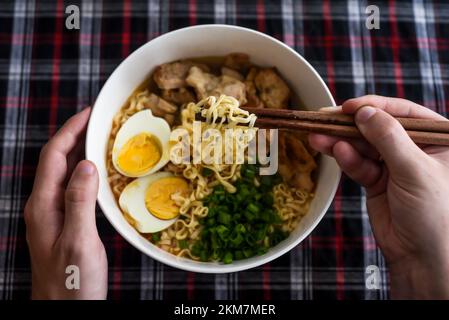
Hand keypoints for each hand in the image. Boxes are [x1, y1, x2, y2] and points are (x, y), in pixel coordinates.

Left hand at [24, 108, 107, 299]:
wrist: (64, 310)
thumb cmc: (72, 282)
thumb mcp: (79, 242)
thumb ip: (79, 202)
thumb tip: (86, 164)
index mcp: (43, 206)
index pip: (54, 157)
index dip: (70, 131)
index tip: (90, 113)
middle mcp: (43, 205)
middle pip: (56, 160)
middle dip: (76, 135)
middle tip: (100, 121)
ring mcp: (51, 214)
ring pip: (64, 172)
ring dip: (81, 151)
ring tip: (102, 138)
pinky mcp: (62, 221)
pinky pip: (72, 187)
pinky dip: (85, 171)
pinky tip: (100, 171)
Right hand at [309, 95, 448, 298]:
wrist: (423, 256)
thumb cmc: (435, 212)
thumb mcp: (413, 169)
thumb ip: (388, 138)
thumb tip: (364, 112)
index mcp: (437, 139)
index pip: (404, 112)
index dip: (375, 106)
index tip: (349, 106)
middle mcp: (415, 149)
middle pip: (378, 128)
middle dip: (350, 125)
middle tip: (324, 119)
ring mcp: (394, 165)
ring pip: (363, 146)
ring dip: (340, 141)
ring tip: (317, 137)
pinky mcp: (377, 181)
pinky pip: (359, 164)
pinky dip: (346, 159)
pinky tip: (335, 152)